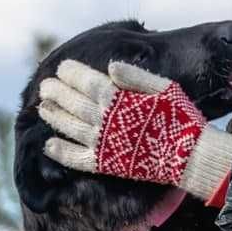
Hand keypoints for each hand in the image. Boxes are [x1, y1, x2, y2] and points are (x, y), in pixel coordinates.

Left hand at [39, 59, 231, 205]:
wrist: (189, 156)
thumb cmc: (181, 118)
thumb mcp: (164, 87)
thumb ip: (136, 76)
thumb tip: (110, 65)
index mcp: (120, 98)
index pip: (89, 82)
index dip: (73, 74)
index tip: (62, 67)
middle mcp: (107, 120)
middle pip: (75, 104)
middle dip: (58, 93)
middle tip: (45, 86)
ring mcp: (104, 144)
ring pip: (72, 128)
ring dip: (55, 117)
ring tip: (42, 107)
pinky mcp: (106, 165)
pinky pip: (77, 159)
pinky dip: (62, 152)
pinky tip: (48, 145)